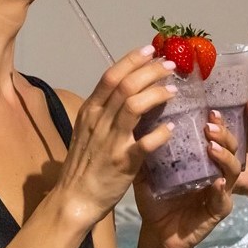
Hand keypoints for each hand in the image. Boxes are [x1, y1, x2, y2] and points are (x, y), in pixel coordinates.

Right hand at [59, 45, 179, 223]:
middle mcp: (98, 121)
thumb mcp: (88, 130)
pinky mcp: (122, 162)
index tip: (151, 50)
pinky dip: (161, 133)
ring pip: (133, 106)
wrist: (74, 198)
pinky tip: (172, 128)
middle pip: (125, 85)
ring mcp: (110, 141)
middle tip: (170, 65)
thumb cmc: (84, 164)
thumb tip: (130, 91)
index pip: (111, 76)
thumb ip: (106, 111)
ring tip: (173, 90)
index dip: (132, 60)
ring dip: (156, 94)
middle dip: (150, 71)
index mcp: (90, 111)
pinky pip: (145, 143)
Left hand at [134, 108, 241, 247]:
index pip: (215, 134)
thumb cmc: (156, 197)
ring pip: (233, 170)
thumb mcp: (148, 170)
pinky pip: (224, 199)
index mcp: (202, 158)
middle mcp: (215, 170)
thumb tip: (135, 119)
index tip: (207, 108)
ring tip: (212, 147)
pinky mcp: (217, 211)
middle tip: (210, 124)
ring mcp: (220, 190)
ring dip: (225, 156)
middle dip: (224, 134)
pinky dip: (221, 190)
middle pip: (230, 147)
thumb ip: (146, 148)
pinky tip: (217, 181)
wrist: (157, 231)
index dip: (216, 121)